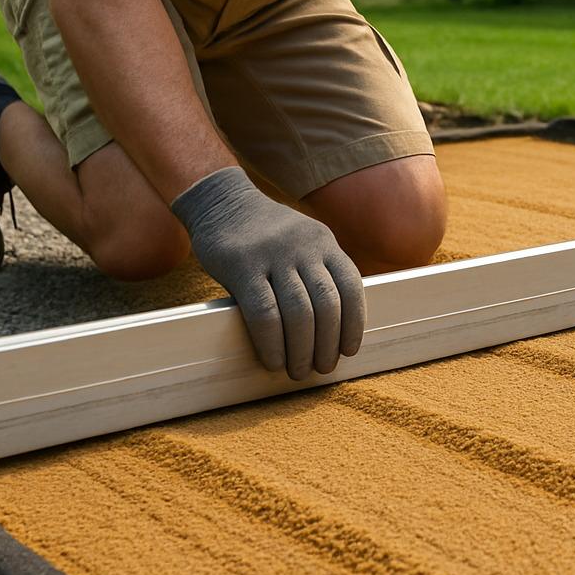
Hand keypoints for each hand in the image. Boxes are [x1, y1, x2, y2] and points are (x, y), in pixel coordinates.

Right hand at [171, 167, 364, 379]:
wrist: (221, 202)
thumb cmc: (265, 234)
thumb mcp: (301, 241)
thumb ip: (316, 273)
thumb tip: (330, 331)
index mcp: (324, 242)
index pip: (351, 287)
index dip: (354, 324)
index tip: (348, 350)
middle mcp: (304, 247)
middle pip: (327, 305)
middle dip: (327, 344)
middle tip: (322, 368)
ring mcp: (274, 255)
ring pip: (299, 313)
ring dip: (301, 350)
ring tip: (298, 371)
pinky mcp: (243, 267)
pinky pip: (264, 313)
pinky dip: (272, 343)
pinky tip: (273, 361)